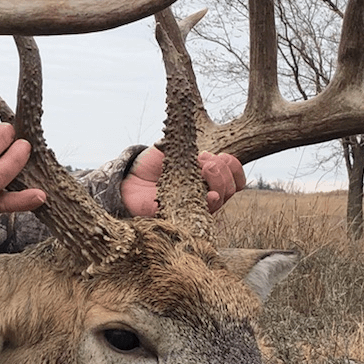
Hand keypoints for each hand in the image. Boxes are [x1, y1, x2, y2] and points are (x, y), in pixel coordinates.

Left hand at [121, 148, 244, 216]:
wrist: (130, 184)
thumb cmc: (151, 167)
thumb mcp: (171, 150)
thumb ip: (188, 147)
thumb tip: (203, 150)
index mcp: (206, 175)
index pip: (233, 173)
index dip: (232, 165)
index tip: (218, 157)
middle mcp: (206, 192)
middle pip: (231, 185)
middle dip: (222, 170)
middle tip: (205, 164)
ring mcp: (198, 205)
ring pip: (223, 197)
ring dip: (219, 182)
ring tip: (204, 172)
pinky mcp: (186, 217)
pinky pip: (206, 213)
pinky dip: (212, 203)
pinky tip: (210, 195)